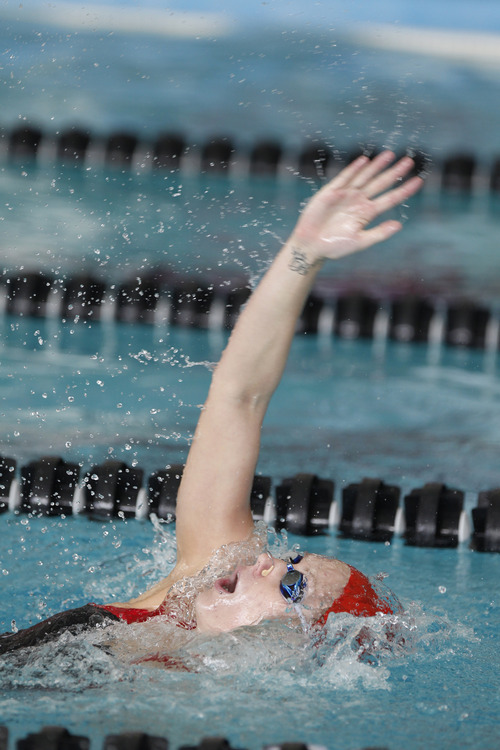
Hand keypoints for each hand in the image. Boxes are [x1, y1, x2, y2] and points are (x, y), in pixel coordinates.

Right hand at [290, 151, 422, 261]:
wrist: (311, 246)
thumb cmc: (335, 247)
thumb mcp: (359, 242)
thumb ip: (378, 233)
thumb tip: (399, 225)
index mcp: (367, 213)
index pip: (390, 199)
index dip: (404, 190)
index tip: (418, 181)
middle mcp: (359, 201)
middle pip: (380, 183)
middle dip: (394, 172)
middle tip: (409, 161)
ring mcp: (346, 195)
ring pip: (365, 176)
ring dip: (377, 166)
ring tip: (390, 154)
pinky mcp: (331, 191)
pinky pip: (345, 177)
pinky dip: (354, 169)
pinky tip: (364, 161)